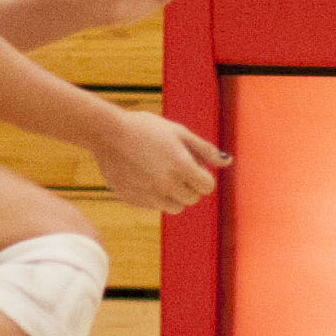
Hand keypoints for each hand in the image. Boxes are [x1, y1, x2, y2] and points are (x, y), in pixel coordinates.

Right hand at [93, 106, 229, 211]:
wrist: (108, 134)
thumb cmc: (146, 128)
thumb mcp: (179, 132)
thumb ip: (205, 149)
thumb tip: (227, 162)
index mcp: (181, 167)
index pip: (207, 187)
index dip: (203, 176)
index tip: (194, 166)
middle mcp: (167, 185)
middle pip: (192, 198)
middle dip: (190, 185)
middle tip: (176, 167)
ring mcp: (149, 196)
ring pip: (174, 207)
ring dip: (174, 194)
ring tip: (161, 173)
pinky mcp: (134, 201)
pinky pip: (154, 206)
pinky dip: (155, 196)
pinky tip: (145, 177)